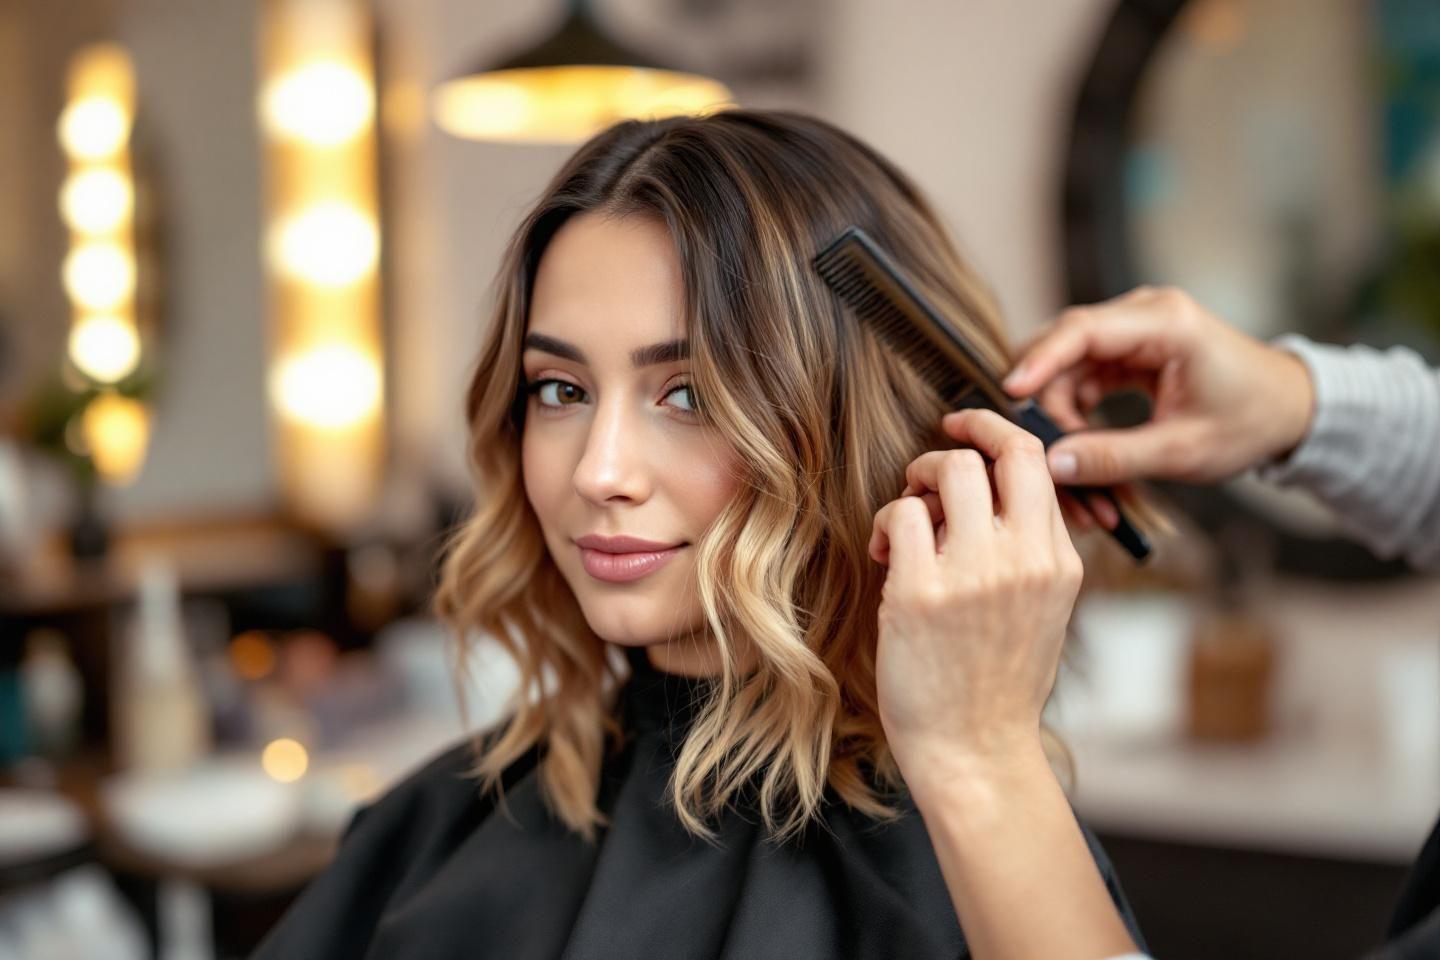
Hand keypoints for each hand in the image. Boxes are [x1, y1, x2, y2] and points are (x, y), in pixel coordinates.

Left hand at [868, 409, 1082, 782]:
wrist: (974, 751)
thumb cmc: (997, 684)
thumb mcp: (1044, 611)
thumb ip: (1032, 552)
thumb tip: (999, 494)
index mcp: (1059, 562)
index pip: (1039, 462)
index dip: (995, 432)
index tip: (963, 428)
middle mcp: (1026, 560)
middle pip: (1000, 451)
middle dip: (956, 442)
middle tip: (926, 477)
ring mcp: (976, 574)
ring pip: (949, 470)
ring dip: (917, 479)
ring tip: (905, 520)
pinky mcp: (922, 592)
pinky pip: (902, 515)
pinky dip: (887, 523)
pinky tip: (884, 554)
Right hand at [1000, 286, 1316, 490]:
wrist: (1290, 411)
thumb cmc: (1250, 423)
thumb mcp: (1183, 451)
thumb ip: (1115, 458)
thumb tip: (1052, 465)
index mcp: (1166, 323)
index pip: (1082, 330)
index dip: (1040, 361)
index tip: (1011, 394)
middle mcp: (1143, 315)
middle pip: (1064, 348)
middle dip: (1046, 401)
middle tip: (1043, 451)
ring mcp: (1133, 332)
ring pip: (1067, 369)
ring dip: (1060, 417)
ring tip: (1072, 467)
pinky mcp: (1128, 353)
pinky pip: (1081, 380)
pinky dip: (1075, 417)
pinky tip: (1082, 450)